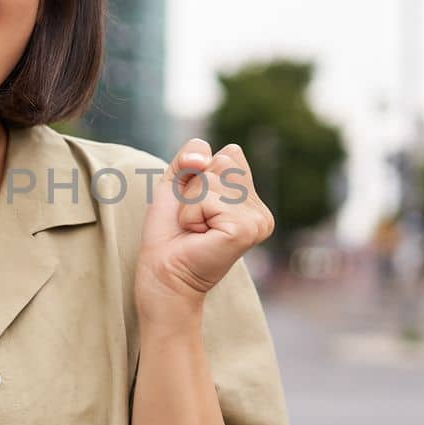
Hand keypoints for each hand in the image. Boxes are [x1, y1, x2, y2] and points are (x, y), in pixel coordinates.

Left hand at [135, 138, 275, 313]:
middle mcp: (260, 210)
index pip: (231, 154)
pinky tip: (200, 235)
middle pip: (224, 161)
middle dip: (195, 188)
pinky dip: (192, 214)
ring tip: (196, 228)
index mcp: (251, 199)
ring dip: (191, 203)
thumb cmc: (169, 230)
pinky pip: (208, 197)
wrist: (163, 271)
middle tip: (194, 219)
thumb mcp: (178, 180)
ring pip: (214, 177)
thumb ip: (193, 153)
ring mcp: (258, 220)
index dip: (200, 174)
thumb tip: (204, 158)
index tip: (196, 206)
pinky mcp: (246, 229)